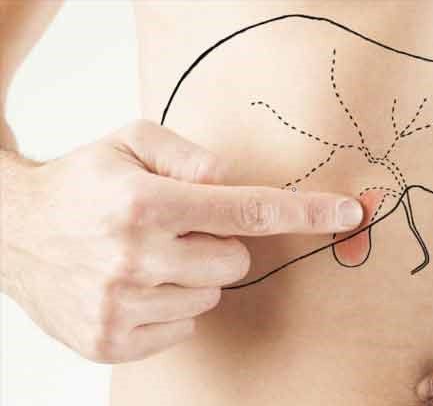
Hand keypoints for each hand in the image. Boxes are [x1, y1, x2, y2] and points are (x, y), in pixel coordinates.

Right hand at [1, 120, 362, 362]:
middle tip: (176, 228)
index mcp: (144, 203)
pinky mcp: (112, 341)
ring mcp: (122, 307)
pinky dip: (170, 306)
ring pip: (209, 297)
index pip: (247, 211)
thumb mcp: (129, 141)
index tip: (348, 213)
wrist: (13, 231)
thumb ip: (187, 153)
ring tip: (146, 255)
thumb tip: (229, 180)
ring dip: (190, 275)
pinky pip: (184, 328)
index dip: (304, 212)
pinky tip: (135, 284)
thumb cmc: (81, 182)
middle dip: (218, 243)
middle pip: (235, 262)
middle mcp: (134, 258)